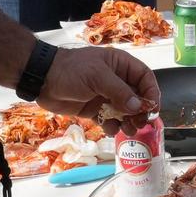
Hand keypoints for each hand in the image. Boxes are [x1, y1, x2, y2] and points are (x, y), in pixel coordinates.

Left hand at [39, 45, 160, 133]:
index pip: (144, 77)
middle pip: (137, 97)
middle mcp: (116, 81)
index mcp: (120, 65)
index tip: (152, 108)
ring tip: (129, 130)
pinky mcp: (94, 110)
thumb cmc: (71, 70)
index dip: (151, 92)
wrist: (43, 79)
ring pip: (125, 111)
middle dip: (141, 111)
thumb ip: (119, 92)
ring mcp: (105, 96)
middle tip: (141, 123)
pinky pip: (110, 120)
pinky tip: (111, 130)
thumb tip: (138, 106)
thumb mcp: (98, 77)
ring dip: (129, 122)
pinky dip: (113, 127)